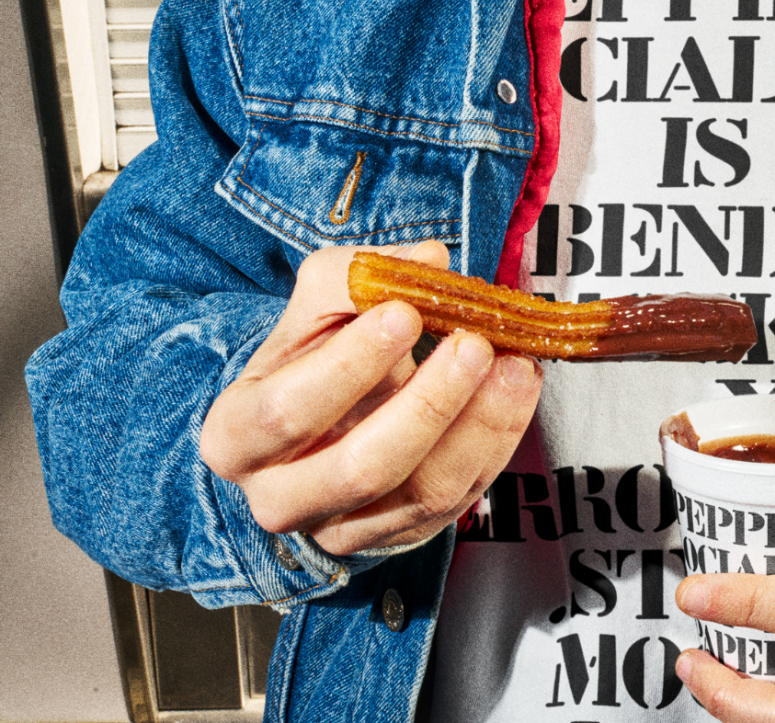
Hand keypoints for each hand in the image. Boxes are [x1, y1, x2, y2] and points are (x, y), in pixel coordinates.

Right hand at [199, 241, 540, 555]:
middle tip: (473, 345)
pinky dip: (497, 443)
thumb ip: (357, 277)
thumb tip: (425, 260)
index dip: (350, 363)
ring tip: (514, 366)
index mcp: (238, 436)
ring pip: (422, 491)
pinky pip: (459, 500)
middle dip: (428, 403)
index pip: (290, 409)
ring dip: (480, 425)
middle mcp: (282, 496)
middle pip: (362, 466)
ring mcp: (344, 526)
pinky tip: (516, 393)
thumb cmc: (309, 364)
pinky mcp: (401, 534)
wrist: (311, 429)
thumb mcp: (312, 314)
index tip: (403, 313)